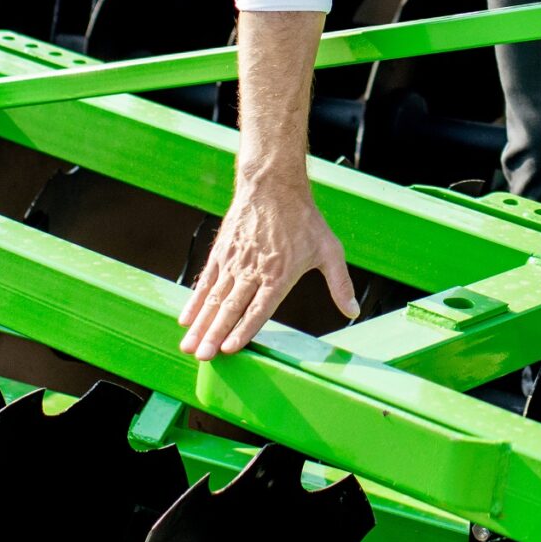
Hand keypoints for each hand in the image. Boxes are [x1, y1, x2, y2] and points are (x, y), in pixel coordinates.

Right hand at [177, 171, 358, 357]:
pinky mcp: (221, 253)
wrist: (273, 185)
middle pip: (230, 309)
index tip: (229, 350)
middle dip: (214, 335)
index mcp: (279, 275)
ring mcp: (234, 262)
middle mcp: (253, 272)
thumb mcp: (329, 250)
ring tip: (187, 346)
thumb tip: (354, 311)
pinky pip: (206, 282)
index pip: (258, 309)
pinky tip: (186, 320)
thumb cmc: (304, 220)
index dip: (243, 330)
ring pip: (214, 299)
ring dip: (200, 324)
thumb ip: (340, 283)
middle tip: (201, 356)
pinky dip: (195, 302)